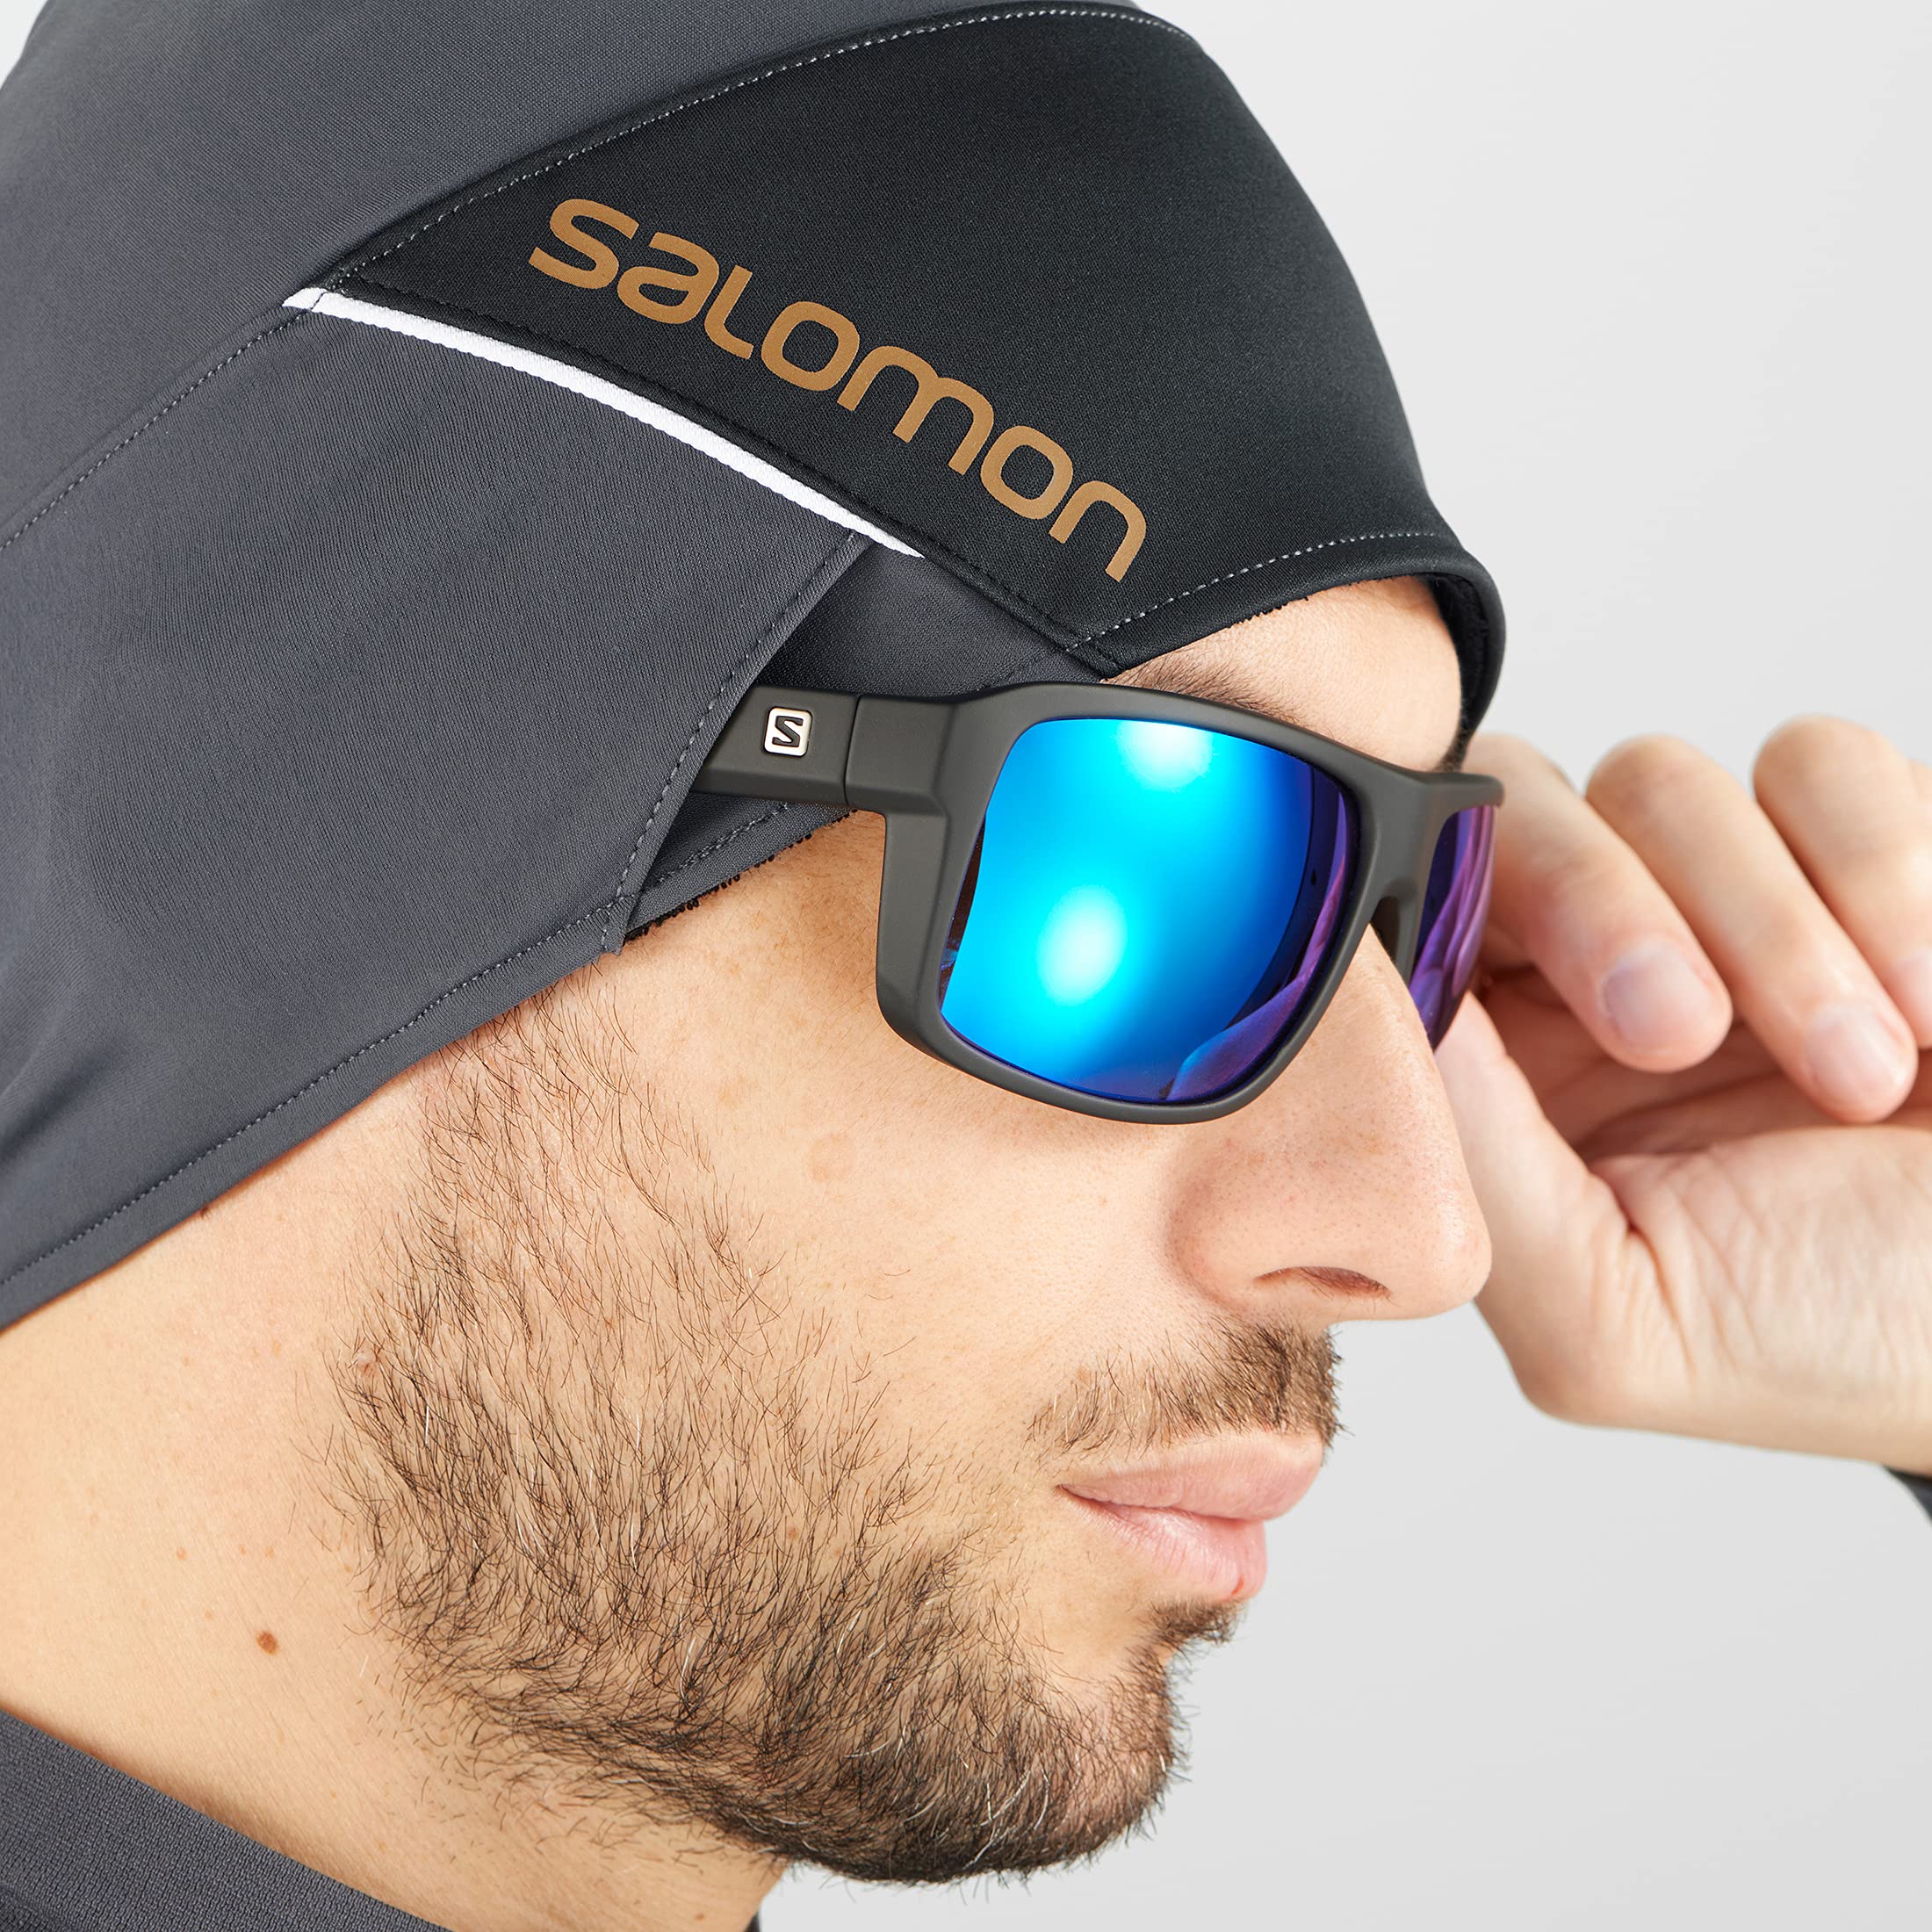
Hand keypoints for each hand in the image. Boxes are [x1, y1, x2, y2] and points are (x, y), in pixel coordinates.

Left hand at [1435, 716, 1931, 1471]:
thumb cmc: (1831, 1337)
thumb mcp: (1613, 1320)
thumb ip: (1474, 1171)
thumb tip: (1374, 1015)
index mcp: (1507, 1062)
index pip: (1409, 917)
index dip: (1432, 921)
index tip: (1499, 1005)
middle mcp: (1594, 954)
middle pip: (1512, 811)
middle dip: (1592, 905)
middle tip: (1679, 1033)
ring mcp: (1724, 883)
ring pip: (1658, 781)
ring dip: (1770, 930)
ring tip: (1865, 1082)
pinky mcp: (1858, 838)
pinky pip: (1823, 764)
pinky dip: (1883, 878)